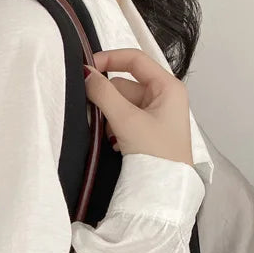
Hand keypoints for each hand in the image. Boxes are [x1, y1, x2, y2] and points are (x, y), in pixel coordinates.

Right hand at [84, 48, 193, 166]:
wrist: (165, 192)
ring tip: (108, 134)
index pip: (135, 60)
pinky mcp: (149, 133)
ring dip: (109, 116)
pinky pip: (125, 120)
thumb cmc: (157, 155)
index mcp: (168, 87)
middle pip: (126, 84)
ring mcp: (157, 116)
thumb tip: (86, 74)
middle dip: (108, 98)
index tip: (87, 69)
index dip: (110, 60)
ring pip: (123, 104)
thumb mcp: (127, 120)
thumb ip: (104, 94)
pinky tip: (114, 143)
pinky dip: (115, 128)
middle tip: (93, 112)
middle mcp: (164, 98)